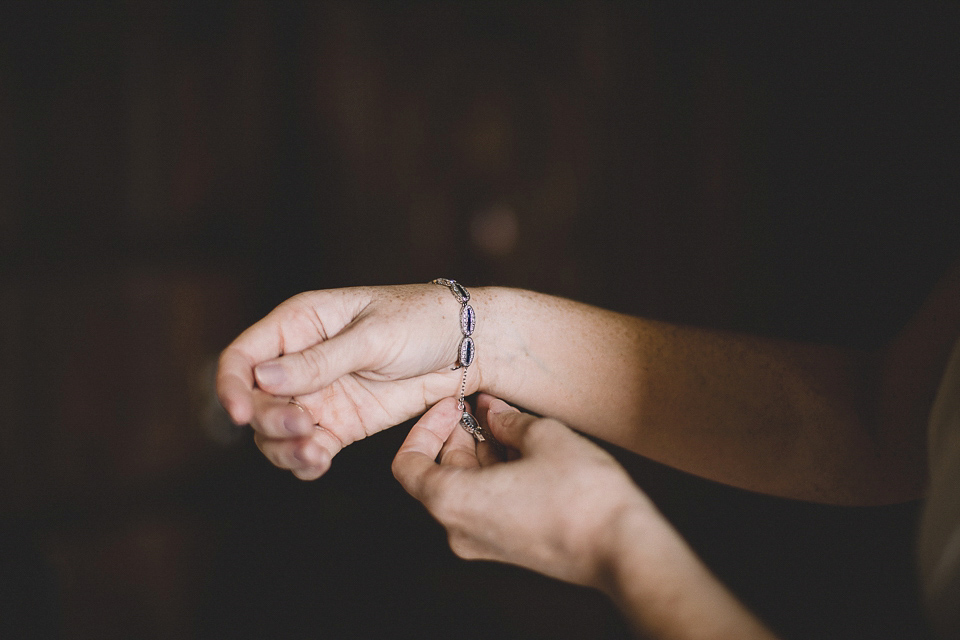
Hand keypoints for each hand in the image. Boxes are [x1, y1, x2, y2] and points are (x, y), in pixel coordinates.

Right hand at [217, 284, 478, 478]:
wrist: (466, 347)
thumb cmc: (420, 321)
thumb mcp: (372, 335)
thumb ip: (320, 360)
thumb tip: (263, 379)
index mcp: (298, 324)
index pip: (242, 356)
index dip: (230, 386)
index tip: (240, 415)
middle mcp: (299, 362)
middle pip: (254, 402)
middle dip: (268, 421)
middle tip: (303, 428)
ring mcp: (319, 395)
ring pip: (275, 432)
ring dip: (284, 449)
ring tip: (315, 454)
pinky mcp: (340, 423)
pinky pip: (308, 448)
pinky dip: (305, 461)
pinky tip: (320, 462)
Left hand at [391, 393, 657, 588]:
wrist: (622, 546)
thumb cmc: (581, 496)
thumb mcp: (542, 437)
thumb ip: (507, 420)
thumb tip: (492, 410)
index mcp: (452, 501)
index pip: (408, 464)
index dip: (425, 428)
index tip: (452, 406)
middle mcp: (459, 529)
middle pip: (438, 473)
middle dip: (459, 435)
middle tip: (486, 408)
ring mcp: (483, 542)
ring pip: (465, 488)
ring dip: (481, 452)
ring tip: (512, 425)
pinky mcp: (507, 547)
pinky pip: (486, 504)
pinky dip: (496, 474)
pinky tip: (525, 450)